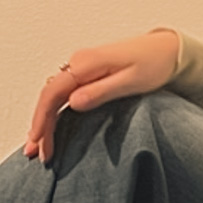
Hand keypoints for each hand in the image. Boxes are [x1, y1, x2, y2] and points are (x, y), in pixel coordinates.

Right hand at [24, 29, 181, 161]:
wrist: (168, 48)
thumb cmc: (155, 63)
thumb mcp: (132, 80)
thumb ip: (101, 91)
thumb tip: (72, 102)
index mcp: (86, 63)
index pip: (53, 94)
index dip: (42, 120)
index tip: (39, 142)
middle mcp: (79, 62)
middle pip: (49, 97)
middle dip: (39, 126)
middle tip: (35, 154)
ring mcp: (81, 67)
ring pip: (54, 96)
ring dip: (44, 121)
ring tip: (38, 147)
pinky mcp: (87, 73)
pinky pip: (63, 94)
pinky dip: (54, 112)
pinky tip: (51, 128)